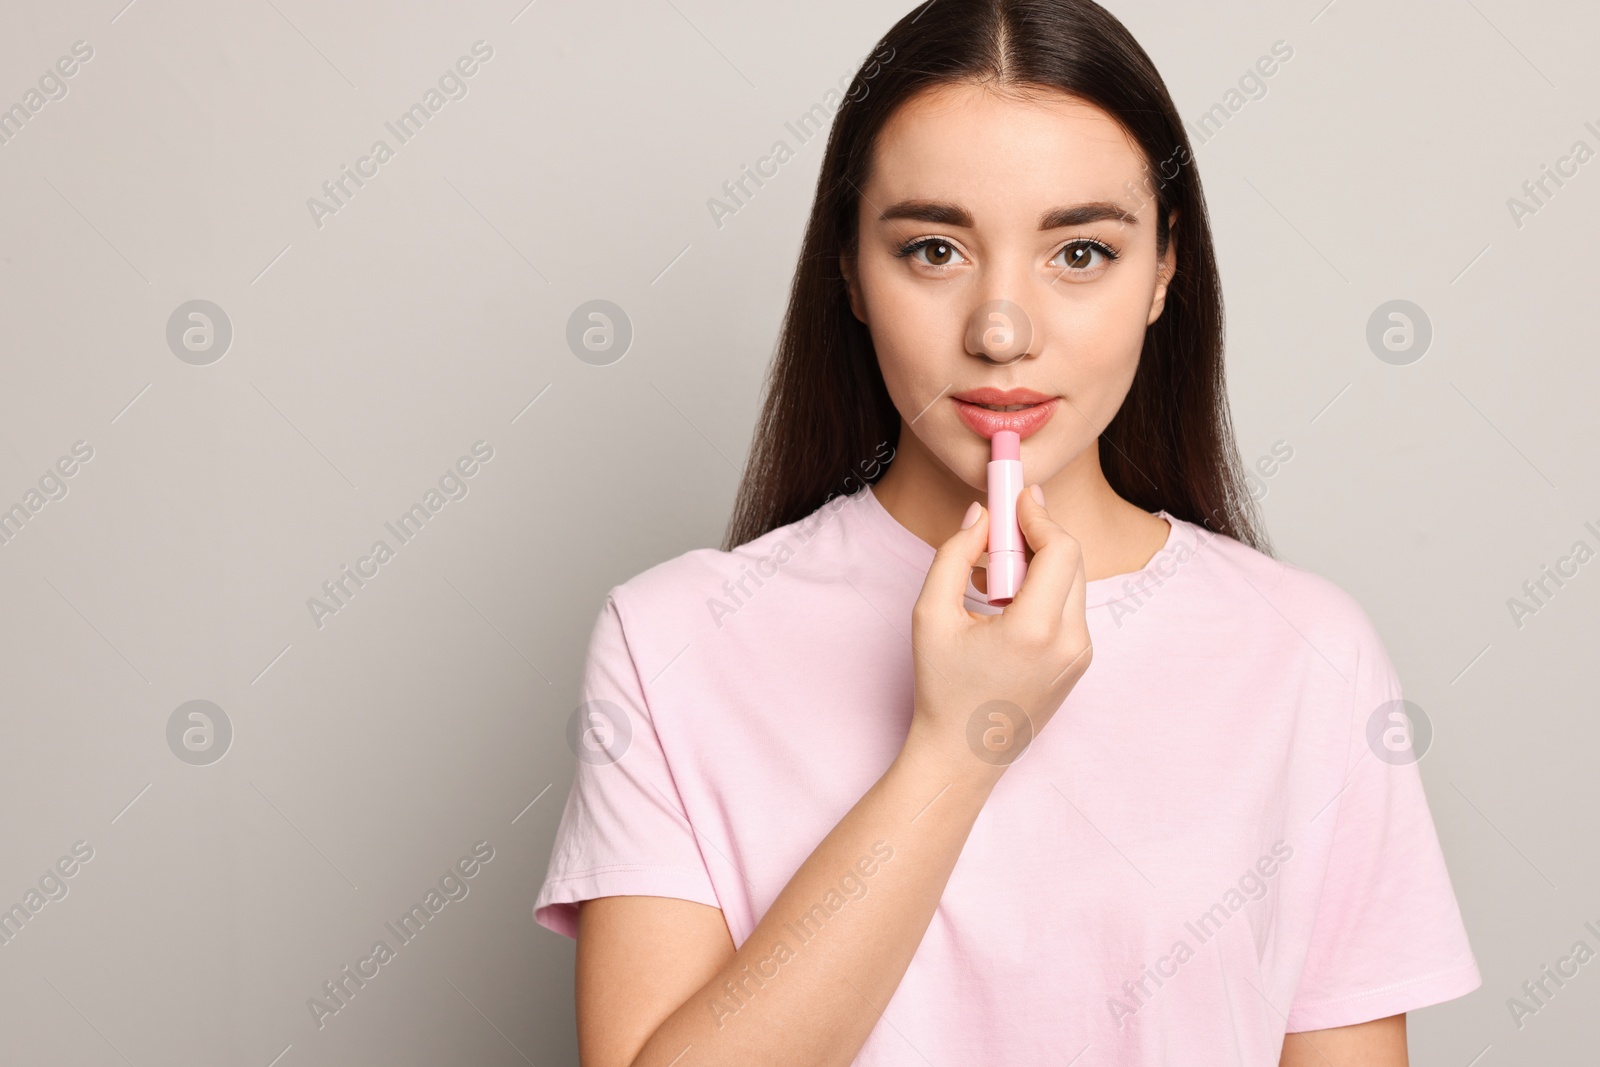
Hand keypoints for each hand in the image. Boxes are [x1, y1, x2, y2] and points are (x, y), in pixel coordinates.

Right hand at [901, 487, 1092, 785]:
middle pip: (1071, 559)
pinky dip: (1043, 589)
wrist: (963, 755)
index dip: (1038, 515)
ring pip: (1072, 582)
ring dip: (1040, 561)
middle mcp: (1070, 642)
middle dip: (1038, 532)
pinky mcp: (1079, 663)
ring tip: (994, 569)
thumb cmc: (941, 688)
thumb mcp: (931, 615)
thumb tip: (980, 515)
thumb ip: (954, 555)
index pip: (1060, 548)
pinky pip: (1068, 607)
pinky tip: (1005, 600)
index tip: (1015, 495)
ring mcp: (1081, 655)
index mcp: (1036, 629)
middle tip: (1003, 519)